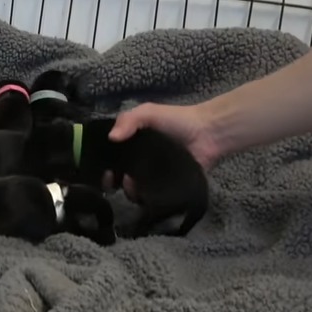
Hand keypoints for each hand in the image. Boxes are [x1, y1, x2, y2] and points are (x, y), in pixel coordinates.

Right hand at [103, 102, 224, 200]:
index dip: (104, 164)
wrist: (208, 134)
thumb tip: (111, 138)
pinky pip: (154, 196)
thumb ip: (127, 120)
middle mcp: (141, 161)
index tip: (103, 172)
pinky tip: (145, 198)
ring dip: (131, 191)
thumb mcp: (148, 113)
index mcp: (133, 144)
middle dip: (114, 182)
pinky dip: (147, 199)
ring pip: (135, 188)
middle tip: (113, 184)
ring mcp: (155, 176)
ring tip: (134, 189)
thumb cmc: (177, 120)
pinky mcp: (168, 188)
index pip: (112, 157)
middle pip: (120, 175)